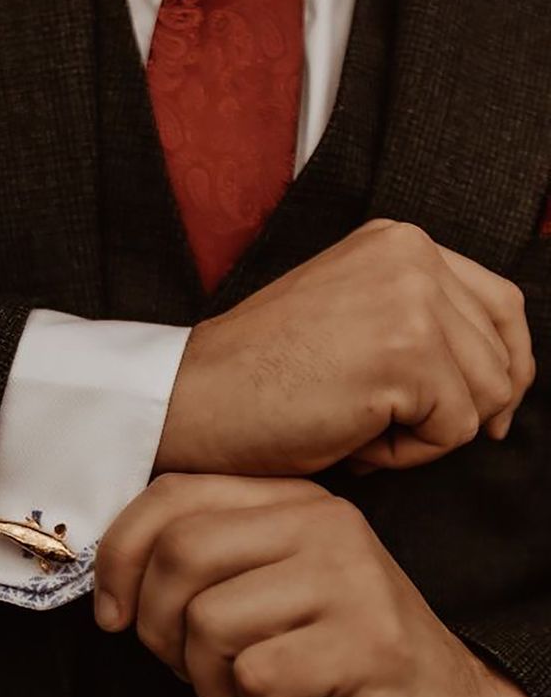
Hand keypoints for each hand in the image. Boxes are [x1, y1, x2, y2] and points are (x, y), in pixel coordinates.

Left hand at [94, 474, 544, 696]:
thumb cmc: (331, 648)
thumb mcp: (260, 587)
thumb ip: (201, 565)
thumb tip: (112, 583)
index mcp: (287, 497)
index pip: (171, 493)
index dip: (119, 555)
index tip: (112, 612)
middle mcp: (320, 520)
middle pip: (180, 554)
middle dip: (158, 627)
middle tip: (185, 662)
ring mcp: (349, 576)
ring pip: (210, 621)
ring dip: (207, 678)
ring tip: (245, 687)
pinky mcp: (370, 642)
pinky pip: (255, 676)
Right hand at [156, 219, 534, 475]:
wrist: (192, 396)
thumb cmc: (256, 375)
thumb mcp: (349, 315)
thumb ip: (420, 318)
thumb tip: (502, 374)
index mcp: (396, 241)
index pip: (502, 305)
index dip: (504, 367)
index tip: (490, 410)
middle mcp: (411, 256)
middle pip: (502, 357)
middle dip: (456, 410)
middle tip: (385, 425)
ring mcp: (411, 300)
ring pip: (487, 397)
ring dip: (425, 432)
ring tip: (354, 424)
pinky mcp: (407, 353)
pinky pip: (455, 433)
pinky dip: (405, 455)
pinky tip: (347, 434)